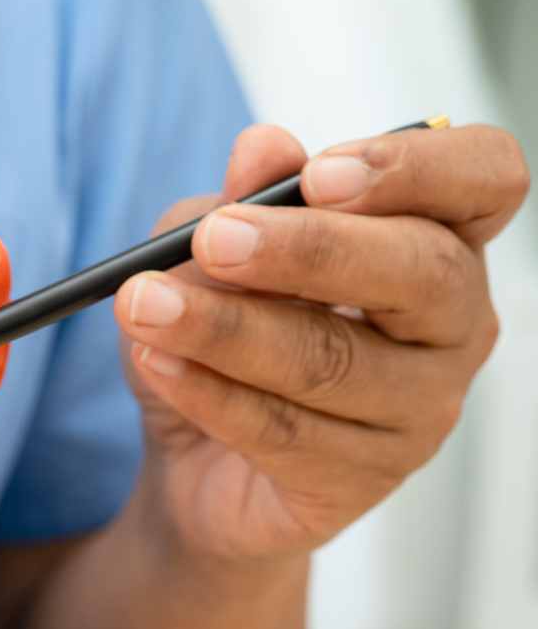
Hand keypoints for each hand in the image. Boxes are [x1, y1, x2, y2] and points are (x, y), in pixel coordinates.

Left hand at [115, 122, 528, 561]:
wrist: (194, 459)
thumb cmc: (225, 331)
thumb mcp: (209, 251)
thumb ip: (236, 200)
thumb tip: (262, 149)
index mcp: (438, 237)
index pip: (484, 180)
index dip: (416, 169)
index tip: (318, 173)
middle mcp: (452, 322)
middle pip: (422, 272)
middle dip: (310, 250)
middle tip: (213, 239)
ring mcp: (421, 408)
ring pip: (336, 361)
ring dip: (227, 329)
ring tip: (143, 304)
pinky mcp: (365, 478)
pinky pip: (287, 431)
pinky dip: (209, 392)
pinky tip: (154, 361)